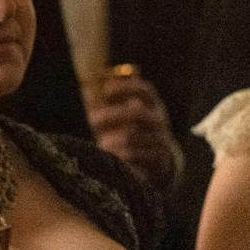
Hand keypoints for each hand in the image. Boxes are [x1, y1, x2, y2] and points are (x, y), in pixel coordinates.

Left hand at [87, 72, 178, 186]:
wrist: (156, 162)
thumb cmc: (133, 134)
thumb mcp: (123, 118)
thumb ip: (109, 106)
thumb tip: (89, 91)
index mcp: (152, 105)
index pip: (144, 90)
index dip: (125, 87)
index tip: (106, 90)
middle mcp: (158, 120)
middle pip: (137, 113)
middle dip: (112, 115)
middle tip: (92, 118)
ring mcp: (160, 139)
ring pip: (133, 137)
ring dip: (113, 139)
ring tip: (102, 143)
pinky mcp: (158, 158)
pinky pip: (135, 155)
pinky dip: (121, 154)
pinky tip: (112, 155)